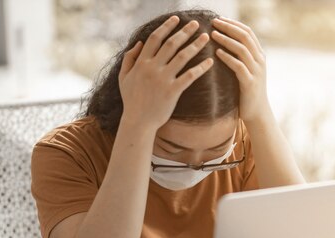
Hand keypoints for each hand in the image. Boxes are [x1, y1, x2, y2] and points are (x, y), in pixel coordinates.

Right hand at [118, 16, 213, 131]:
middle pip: (171, 44)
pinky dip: (201, 67)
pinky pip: (190, 76)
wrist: (138, 121)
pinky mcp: (172, 91)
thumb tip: (139, 43)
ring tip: (206, 37)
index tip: (176, 18)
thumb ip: (129, 58)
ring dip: (196, 45)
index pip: (155, 38)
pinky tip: (210, 61)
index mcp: (141, 62)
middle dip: (185, 31)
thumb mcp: (123, 77)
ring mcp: (163, 79)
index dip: (167, 26)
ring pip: (182, 56)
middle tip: (196, 23)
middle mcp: (152, 68)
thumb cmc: (131, 100)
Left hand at [211, 17, 269, 123]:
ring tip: (212, 34)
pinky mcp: (250, 83)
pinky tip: (217, 53)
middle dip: (228, 27)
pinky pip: (238, 66)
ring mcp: (256, 72)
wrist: (257, 113)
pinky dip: (227, 57)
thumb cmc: (247, 91)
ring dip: (226, 40)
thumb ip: (240, 56)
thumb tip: (223, 42)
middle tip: (213, 22)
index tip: (219, 18)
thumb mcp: (247, 70)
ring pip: (242, 49)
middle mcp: (260, 61)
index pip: (248, 32)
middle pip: (245, 36)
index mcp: (259, 55)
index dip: (233, 23)